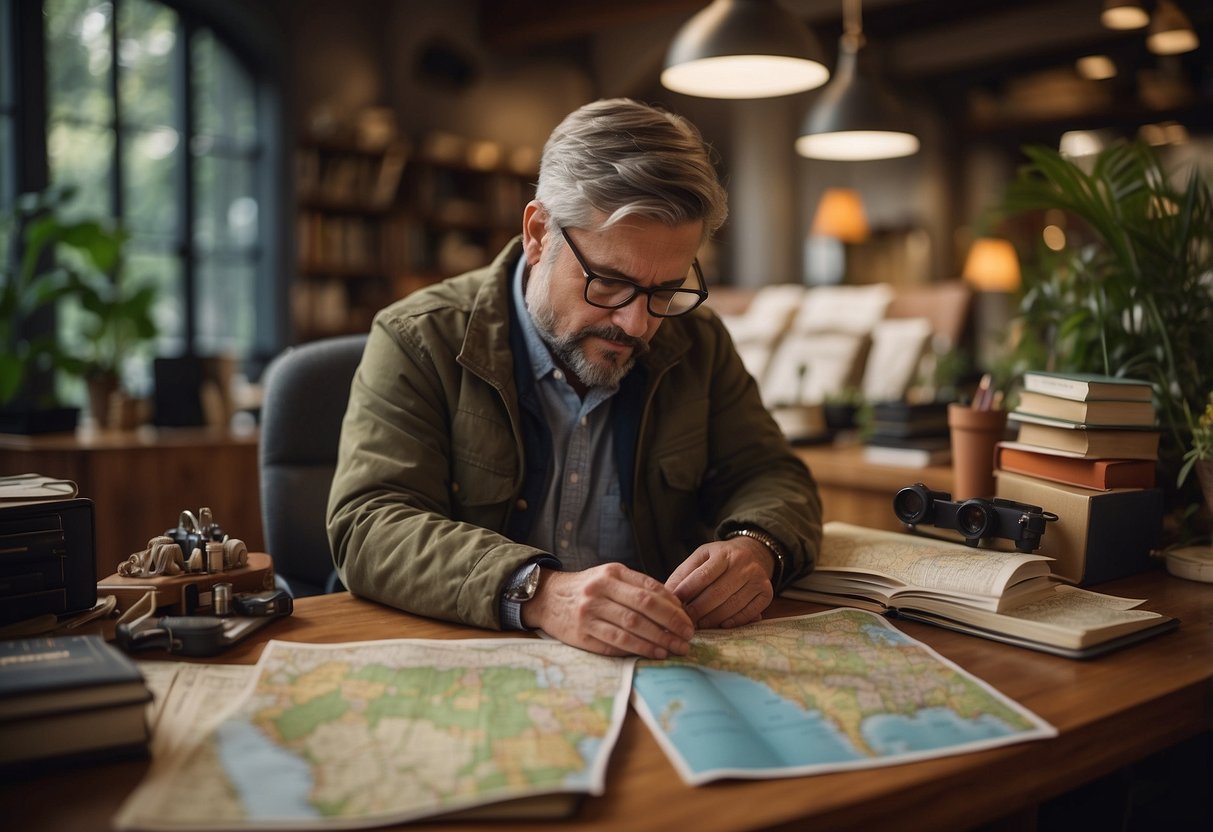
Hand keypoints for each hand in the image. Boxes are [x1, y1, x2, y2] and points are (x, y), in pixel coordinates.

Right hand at [522, 563, 693, 658]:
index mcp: (612, 573)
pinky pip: (616, 642)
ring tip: (676, 647)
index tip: (688, 618)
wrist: (547, 598)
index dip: (673, 605)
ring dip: (659, 639)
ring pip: (632, 626)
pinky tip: (655, 653)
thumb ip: (637, 587)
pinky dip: (639, 648)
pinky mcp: (582, 633)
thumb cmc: (587, 589)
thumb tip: (675, 605)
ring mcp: (590, 612)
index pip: (650, 588)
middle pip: (644, 607)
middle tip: (688, 635)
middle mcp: (600, 589)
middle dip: (671, 623)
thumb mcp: (610, 577)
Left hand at [665, 538, 774, 629]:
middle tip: (684, 621)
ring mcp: (758, 578)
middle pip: (717, 593)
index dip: (687, 592)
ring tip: (699, 625)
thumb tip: (666, 594)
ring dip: (713, 619)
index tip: (674, 605)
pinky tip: (722, 625)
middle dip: (698, 610)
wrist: (752, 553)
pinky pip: (749, 612)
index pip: (703, 576)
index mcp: (723, 552)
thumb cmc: (719, 559)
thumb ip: (683, 574)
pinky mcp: (767, 593)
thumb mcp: (700, 558)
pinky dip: (734, 621)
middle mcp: (743, 563)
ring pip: (733, 605)